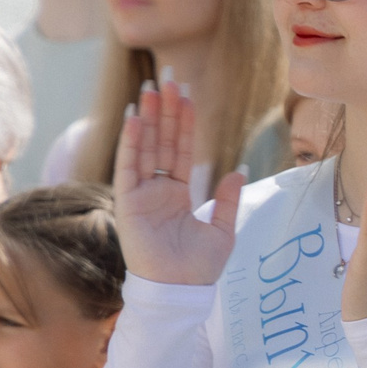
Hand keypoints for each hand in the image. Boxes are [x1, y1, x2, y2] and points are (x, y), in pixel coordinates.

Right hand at [113, 80, 246, 285]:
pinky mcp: (128, 203)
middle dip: (165, 109)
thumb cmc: (200, 267)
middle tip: (168, 77)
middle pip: (162, 141)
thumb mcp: (222, 229)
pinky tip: (136, 117)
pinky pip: (130, 166)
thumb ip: (228, 198)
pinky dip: (132, 141)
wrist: (181, 290)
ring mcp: (141, 194)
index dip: (184, 121)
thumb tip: (238, 168)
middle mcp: (157, 189)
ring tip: (151, 87)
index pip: (181, 149)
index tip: (186, 94)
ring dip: (148, 117)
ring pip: (146, 147)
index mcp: (178, 193)